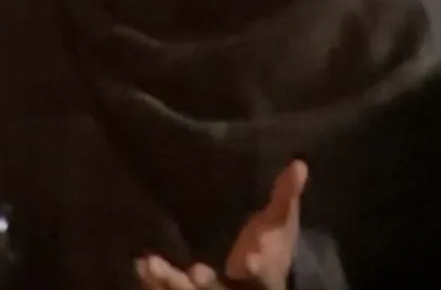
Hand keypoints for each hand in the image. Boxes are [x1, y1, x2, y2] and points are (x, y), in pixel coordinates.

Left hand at [133, 160, 307, 289]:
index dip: (258, 268)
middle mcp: (238, 289)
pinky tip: (142, 264)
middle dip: (209, 283)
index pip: (264, 275)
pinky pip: (171, 289)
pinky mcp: (191, 289)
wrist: (258, 269)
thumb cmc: (270, 241)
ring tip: (151, 263)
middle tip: (195, 272)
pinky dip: (156, 281)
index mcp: (267, 274)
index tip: (247, 258)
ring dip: (172, 281)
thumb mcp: (281, 220)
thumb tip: (299, 164)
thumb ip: (287, 195)